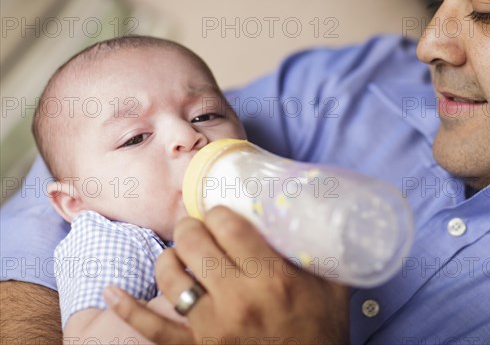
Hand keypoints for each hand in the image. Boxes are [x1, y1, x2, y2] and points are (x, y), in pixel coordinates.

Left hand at [106, 206, 348, 343]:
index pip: (227, 224)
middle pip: (195, 243)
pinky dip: (128, 309)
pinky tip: (110, 291)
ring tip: (179, 251)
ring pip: (171, 276)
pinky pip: (153, 329)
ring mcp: (212, 327)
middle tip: (197, 224)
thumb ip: (322, 246)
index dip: (218, 210)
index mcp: (272, 278)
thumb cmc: (323, 330)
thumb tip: (313, 206)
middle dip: (192, 225)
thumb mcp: (332, 284)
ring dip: (170, 256)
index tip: (221, 212)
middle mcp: (238, 300)